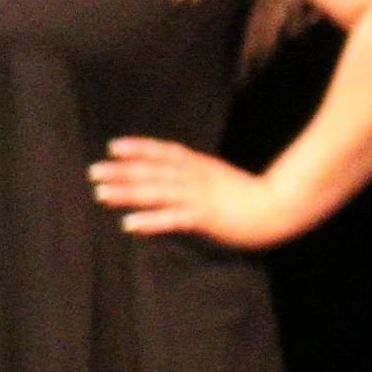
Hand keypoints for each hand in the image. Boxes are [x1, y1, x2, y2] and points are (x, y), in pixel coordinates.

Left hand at [89, 138, 290, 248]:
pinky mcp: (204, 218)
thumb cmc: (250, 194)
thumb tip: (177, 174)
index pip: (162, 152)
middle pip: (150, 171)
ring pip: (155, 193)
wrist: (279, 206)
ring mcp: (198, 196)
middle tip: (92, 171)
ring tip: (100, 195)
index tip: (113, 147)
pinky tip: (129, 224)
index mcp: (199, 165)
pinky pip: (171, 219)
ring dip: (126, 193)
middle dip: (120, 171)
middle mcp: (194, 177)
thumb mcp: (220, 176)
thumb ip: (198, 173)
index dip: (138, 148)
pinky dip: (150, 221)